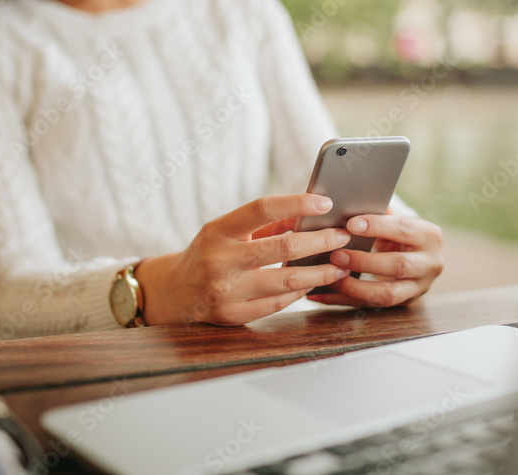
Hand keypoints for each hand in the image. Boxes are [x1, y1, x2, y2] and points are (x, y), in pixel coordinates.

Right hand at [134, 194, 351, 325]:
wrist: (175, 291)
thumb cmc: (209, 252)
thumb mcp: (227, 230)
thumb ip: (265, 224)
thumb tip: (308, 214)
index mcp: (218, 230)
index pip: (263, 209)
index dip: (297, 203)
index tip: (325, 202)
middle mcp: (221, 260)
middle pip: (283, 248)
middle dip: (321, 241)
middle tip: (343, 235)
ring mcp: (226, 291)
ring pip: (286, 281)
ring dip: (320, 272)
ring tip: (340, 264)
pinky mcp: (233, 315)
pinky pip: (277, 303)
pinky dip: (300, 292)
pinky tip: (315, 283)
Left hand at [306, 211, 442, 308]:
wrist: (420, 256)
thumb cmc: (401, 233)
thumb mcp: (397, 219)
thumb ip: (378, 214)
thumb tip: (344, 205)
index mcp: (429, 236)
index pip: (402, 229)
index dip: (377, 227)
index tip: (350, 225)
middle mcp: (429, 264)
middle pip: (398, 266)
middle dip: (365, 262)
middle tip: (335, 255)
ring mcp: (418, 288)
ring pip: (387, 294)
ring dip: (355, 287)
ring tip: (330, 278)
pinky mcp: (403, 304)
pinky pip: (371, 306)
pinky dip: (344, 301)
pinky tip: (321, 296)